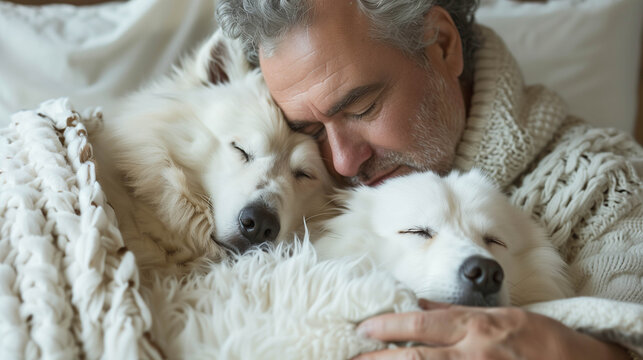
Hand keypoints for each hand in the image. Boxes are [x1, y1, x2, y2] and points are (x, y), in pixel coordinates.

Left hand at [353, 299, 629, 359]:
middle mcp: (473, 353)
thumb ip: (458, 314)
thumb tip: (422, 306)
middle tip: (350, 358)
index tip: (363, 329)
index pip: (422, 326)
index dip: (389, 327)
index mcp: (476, 328)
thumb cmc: (540, 338)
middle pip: (416, 358)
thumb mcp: (501, 315)